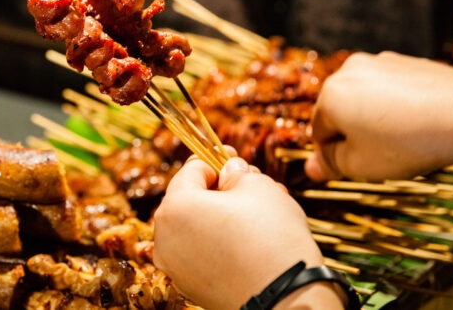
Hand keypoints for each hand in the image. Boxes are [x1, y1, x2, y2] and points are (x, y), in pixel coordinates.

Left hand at [153, 154, 338, 309]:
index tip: (234, 156)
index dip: (216, 159)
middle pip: (190, 199)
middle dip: (220, 189)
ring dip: (222, 214)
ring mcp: (176, 266)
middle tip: (251, 184)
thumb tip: (229, 171)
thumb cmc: (271, 236)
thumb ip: (235, 172)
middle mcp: (165, 238)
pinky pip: (201, 252)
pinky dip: (219, 241)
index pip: (192, 170)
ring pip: (196, 226)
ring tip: (257, 211)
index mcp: (174, 207)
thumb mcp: (258, 186)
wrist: (286, 296)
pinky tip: (249, 238)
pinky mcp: (191, 286)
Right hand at [306, 51, 452, 181]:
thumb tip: (310, 168)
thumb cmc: (411, 142)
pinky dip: (396, 106)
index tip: (358, 166)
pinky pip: (388, 89)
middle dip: (354, 134)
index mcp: (330, 96)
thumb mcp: (362, 165)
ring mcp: (378, 62)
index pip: (318, 133)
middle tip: (382, 155)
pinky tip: (417, 122)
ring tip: (403, 139)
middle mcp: (348, 71)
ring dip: (374, 120)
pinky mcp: (404, 61)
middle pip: (339, 112)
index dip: (336, 155)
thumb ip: (329, 164)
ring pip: (364, 100)